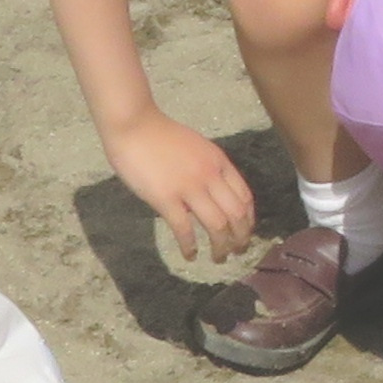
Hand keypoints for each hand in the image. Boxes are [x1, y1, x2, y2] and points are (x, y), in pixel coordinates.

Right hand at [108, 110, 258, 262]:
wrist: (134, 125)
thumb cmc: (160, 135)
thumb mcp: (197, 148)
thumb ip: (208, 169)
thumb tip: (213, 195)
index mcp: (219, 162)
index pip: (245, 196)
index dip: (248, 220)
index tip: (245, 232)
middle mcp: (210, 175)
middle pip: (236, 214)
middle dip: (240, 237)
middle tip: (237, 251)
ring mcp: (189, 187)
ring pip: (217, 225)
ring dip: (221, 246)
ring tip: (218, 258)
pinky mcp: (166, 198)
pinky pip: (185, 229)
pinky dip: (190, 246)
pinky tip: (190, 254)